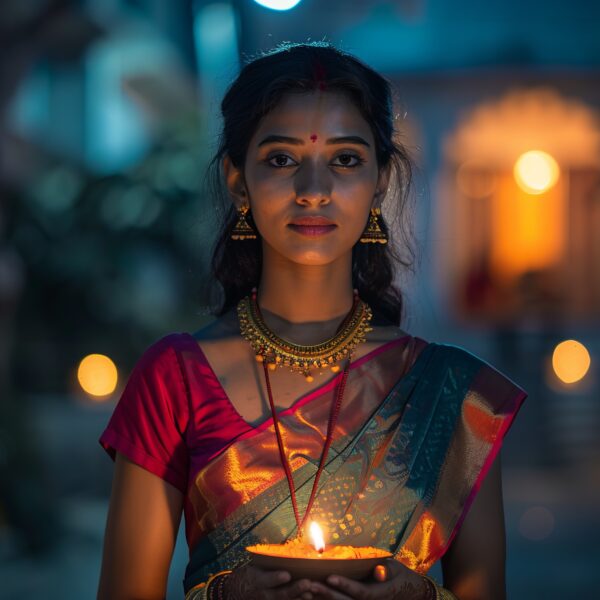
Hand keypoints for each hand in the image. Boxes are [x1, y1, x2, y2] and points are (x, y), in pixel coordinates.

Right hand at [224, 564, 315, 599]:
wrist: (239, 592)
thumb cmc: (251, 574)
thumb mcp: (254, 566)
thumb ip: (268, 561)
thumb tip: (287, 547)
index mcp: (257, 580)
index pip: (267, 580)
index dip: (276, 578)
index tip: (287, 575)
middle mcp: (263, 594)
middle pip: (280, 594)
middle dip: (295, 589)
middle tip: (307, 582)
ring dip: (299, 598)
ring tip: (311, 593)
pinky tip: (307, 598)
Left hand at [307, 558, 430, 599]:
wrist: (406, 592)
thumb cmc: (398, 576)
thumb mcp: (395, 569)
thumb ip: (386, 570)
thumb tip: (380, 571)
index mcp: (378, 595)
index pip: (360, 592)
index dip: (345, 585)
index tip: (329, 576)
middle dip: (327, 594)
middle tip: (310, 584)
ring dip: (322, 599)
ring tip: (305, 591)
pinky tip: (309, 596)